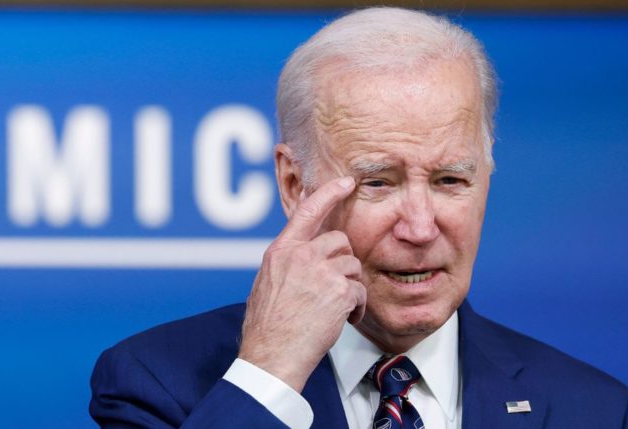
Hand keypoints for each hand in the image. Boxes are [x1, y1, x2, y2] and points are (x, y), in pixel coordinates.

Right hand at [237, 176, 365, 391]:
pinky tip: (345, 320)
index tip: (345, 181)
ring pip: (353, 266)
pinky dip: (357, 307)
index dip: (329, 193)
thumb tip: (302, 252)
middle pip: (340, 241)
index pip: (307, 211)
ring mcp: (320, 272)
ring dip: (351, 288)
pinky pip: (360, 291)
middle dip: (344, 262)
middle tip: (337, 287)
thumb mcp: (267, 283)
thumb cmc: (268, 327)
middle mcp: (300, 256)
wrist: (271, 356)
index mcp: (281, 252)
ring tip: (337, 309)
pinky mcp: (338, 291)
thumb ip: (287, 263)